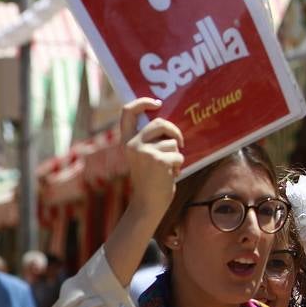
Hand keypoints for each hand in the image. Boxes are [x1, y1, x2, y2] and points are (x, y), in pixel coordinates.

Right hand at [120, 98, 183, 221]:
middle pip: (160, 122)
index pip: (127, 112)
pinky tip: (170, 175)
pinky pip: (179, 155)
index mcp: (126, 142)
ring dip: (176, 155)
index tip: (156, 103)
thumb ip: (148, 141)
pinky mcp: (159, 160)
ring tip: (168, 168)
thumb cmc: (149, 180)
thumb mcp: (142, 157)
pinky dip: (179, 165)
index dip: (142, 102)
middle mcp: (132, 144)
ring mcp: (145, 152)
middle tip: (179, 142)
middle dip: (174, 131)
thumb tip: (169, 124)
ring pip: (172, 142)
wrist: (147, 205)